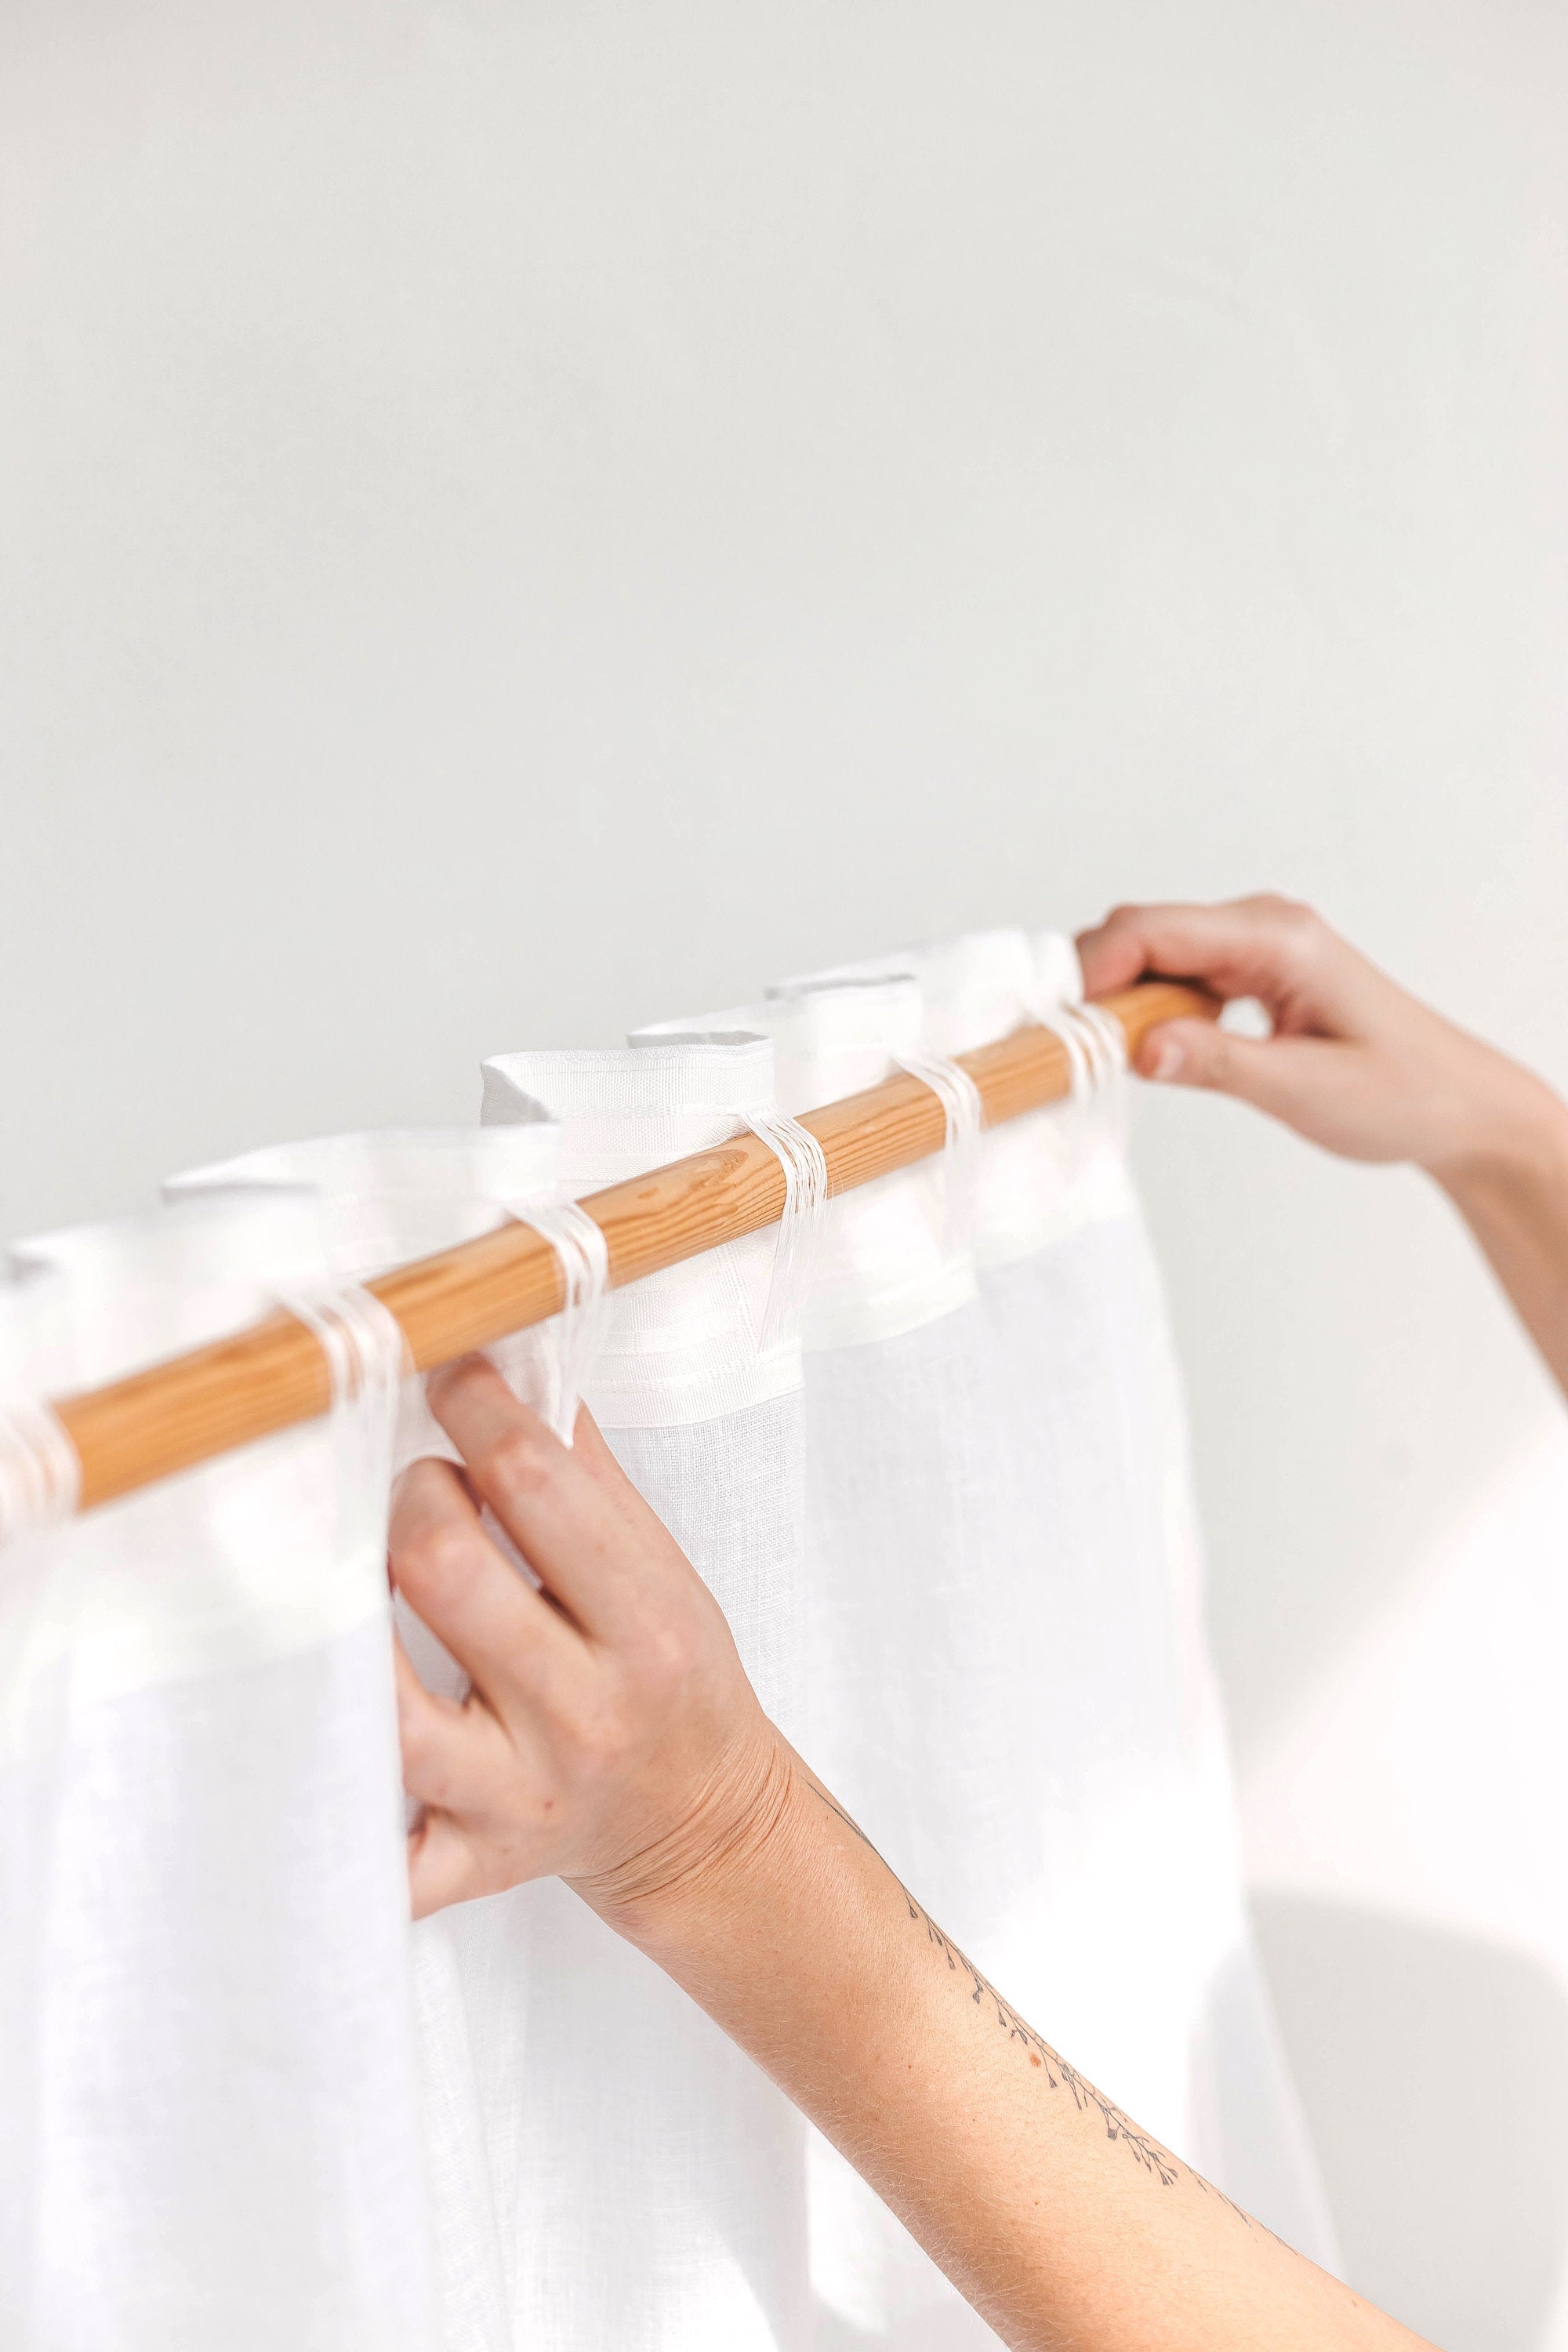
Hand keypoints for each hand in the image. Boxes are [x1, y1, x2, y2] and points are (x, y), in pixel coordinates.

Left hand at [390, 1356, 791, 1927]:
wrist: (701, 1819)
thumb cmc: (671, 1672)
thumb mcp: (661, 1566)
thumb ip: (583, 1470)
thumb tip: (505, 1356)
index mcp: (645, 1626)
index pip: (536, 1483)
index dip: (475, 1408)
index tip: (447, 1374)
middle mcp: (585, 1714)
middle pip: (443, 1574)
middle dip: (414, 1502)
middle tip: (424, 1495)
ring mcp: (519, 1796)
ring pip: (390, 1713)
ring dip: (354, 1630)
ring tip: (367, 1592)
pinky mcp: (471, 1864)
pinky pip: (387, 1869)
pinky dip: (345, 1841)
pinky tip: (309, 1772)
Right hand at [1077, 893, 1544, 1177]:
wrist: (1457, 1107)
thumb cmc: (1401, 1096)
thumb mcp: (1306, 1090)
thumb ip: (1218, 1063)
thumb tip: (1138, 1047)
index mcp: (1278, 938)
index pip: (1153, 929)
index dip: (1094, 971)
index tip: (1064, 1028)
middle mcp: (1263, 925)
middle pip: (1142, 932)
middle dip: (1095, 984)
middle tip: (1075, 1051)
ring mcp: (1255, 945)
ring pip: (1151, 952)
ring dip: (1120, 999)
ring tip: (1106, 1057)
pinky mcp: (1249, 971)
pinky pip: (1175, 974)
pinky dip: (1147, 1007)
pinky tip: (1148, 1049)